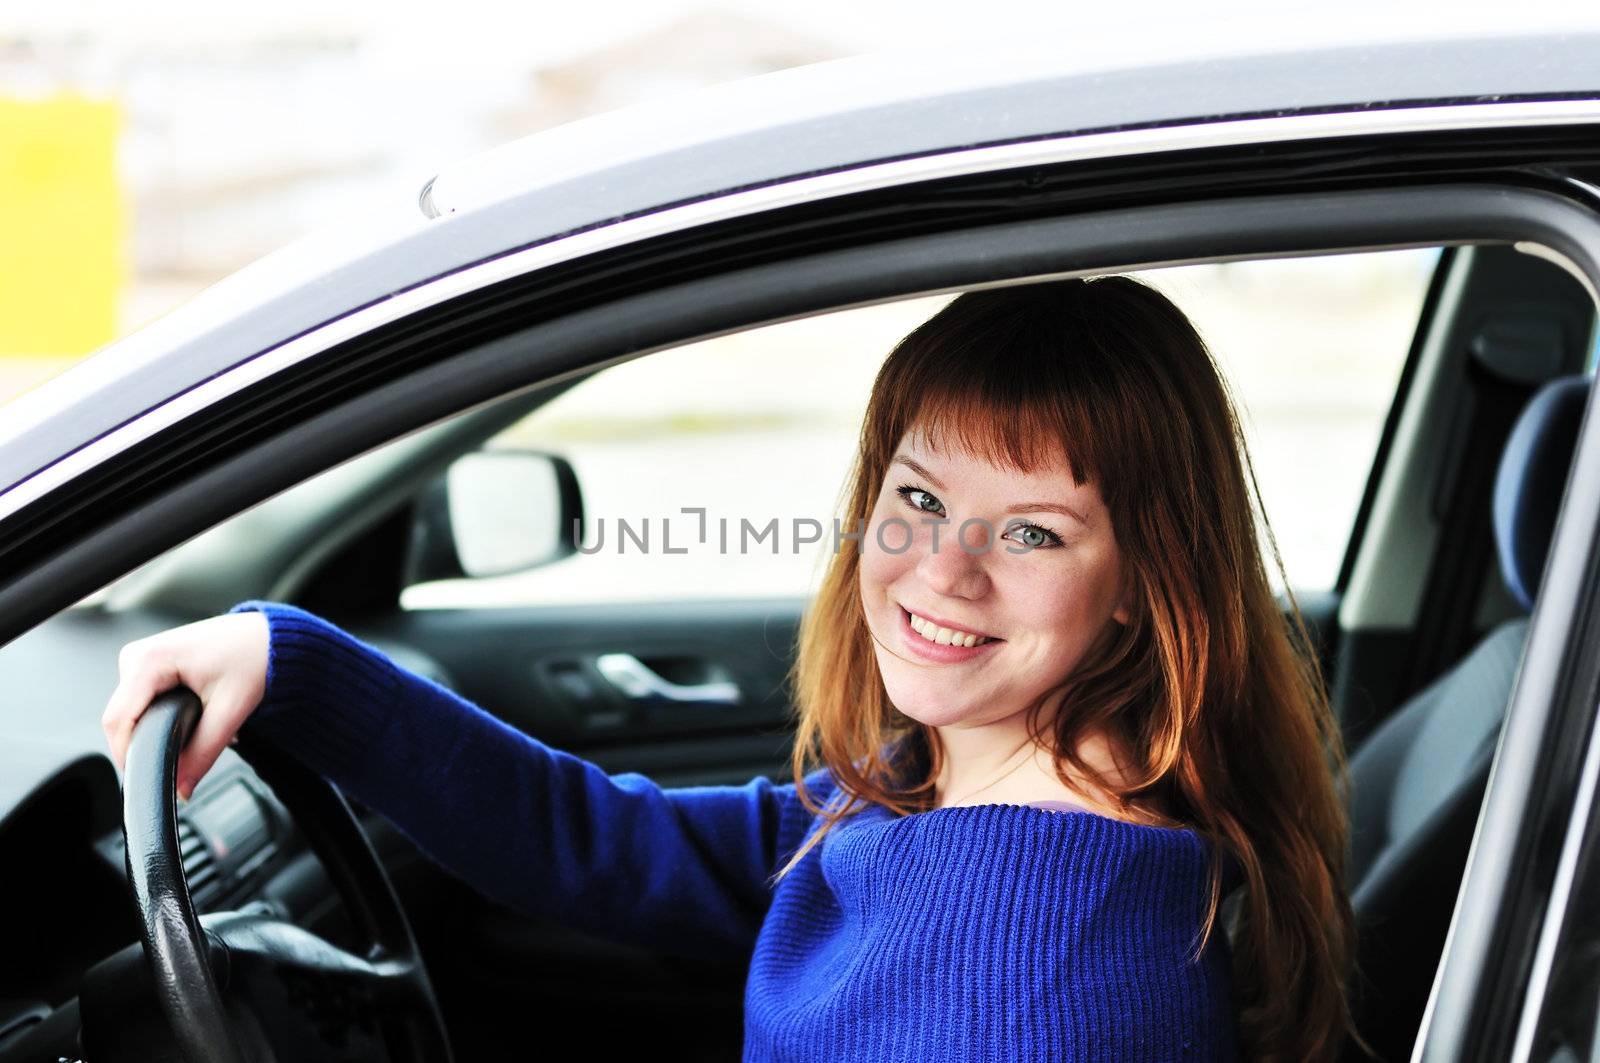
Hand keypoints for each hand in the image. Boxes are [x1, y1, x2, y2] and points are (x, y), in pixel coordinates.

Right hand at [102, 611, 269, 800]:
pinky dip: (161, 716)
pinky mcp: (149, 666)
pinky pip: (141, 702)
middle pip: (120, 719)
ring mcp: (140, 659)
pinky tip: (192, 716)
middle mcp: (136, 656)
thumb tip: (181, 789)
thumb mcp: (231, 710)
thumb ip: (202, 753)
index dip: (128, 755)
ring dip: (156, 730)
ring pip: (130, 713)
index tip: (147, 778)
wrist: (269, 637)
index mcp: (149, 660)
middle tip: (185, 757)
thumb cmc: (255, 657)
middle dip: (146, 744)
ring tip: (199, 727)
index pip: (118, 720)